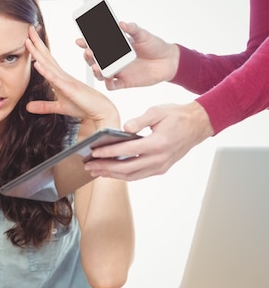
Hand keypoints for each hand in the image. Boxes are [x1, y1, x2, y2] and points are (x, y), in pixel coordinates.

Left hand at [25, 26, 119, 127]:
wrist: (100, 111)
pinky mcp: (69, 89)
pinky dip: (46, 71)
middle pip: (47, 56)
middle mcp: (62, 75)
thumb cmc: (83, 106)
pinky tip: (37, 64)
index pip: (46, 60)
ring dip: (38, 52)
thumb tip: (28, 107)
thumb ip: (44, 106)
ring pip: (49, 64)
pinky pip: (55, 79)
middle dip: (36, 43)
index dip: (37, 49)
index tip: (28, 38)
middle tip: (29, 29)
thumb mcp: (59, 107)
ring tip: (29, 40)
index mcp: (60, 77)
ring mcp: (66, 80)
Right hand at [76, 22, 179, 89]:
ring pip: (100, 73)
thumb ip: (133, 29)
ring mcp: (118, 71)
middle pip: (94, 60)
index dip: (86, 43)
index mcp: (115, 47)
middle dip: (88, 57)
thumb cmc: (155, 46)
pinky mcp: (124, 82)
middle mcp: (114, 60)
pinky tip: (109, 78)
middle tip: (88, 52)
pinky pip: (112, 85)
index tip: (80, 41)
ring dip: (95, 70)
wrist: (169, 61)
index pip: (96, 45)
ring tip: (96, 66)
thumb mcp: (144, 35)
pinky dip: (108, 83)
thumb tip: (122, 24)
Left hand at [84, 102, 214, 179]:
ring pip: (132, 176)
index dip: (109, 153)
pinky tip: (111, 172)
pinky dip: (123, 175)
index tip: (94, 152)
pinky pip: (139, 175)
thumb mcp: (157, 111)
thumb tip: (124, 127)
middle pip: (127, 169)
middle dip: (105, 167)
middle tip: (89, 165)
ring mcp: (161, 166)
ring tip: (96, 171)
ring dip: (112, 175)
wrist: (198, 125)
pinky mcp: (161, 168)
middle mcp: (159, 159)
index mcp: (157, 143)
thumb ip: (139, 120)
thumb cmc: (177, 116)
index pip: (127, 151)